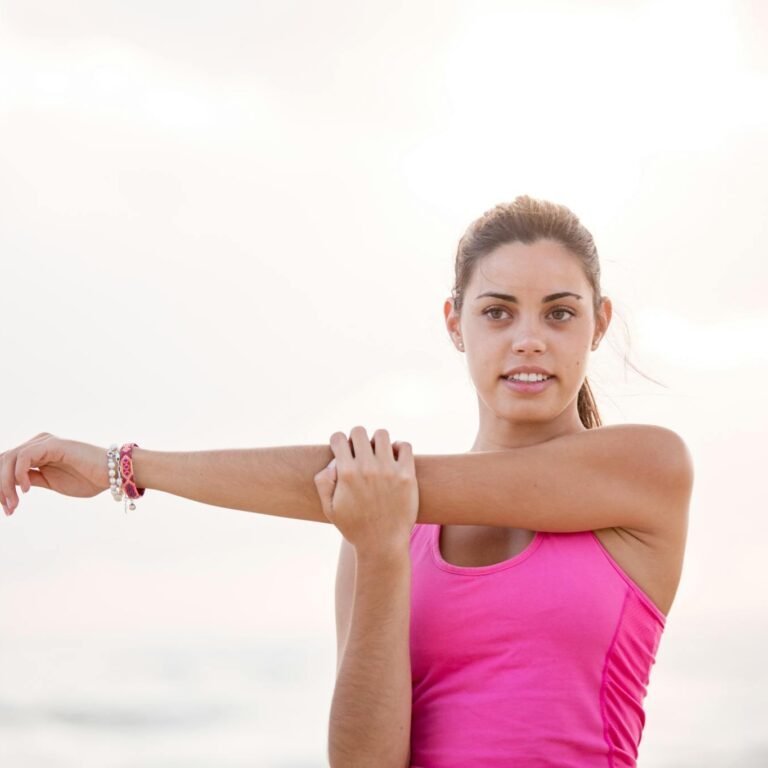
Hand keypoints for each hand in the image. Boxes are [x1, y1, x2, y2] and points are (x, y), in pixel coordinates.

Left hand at [1, 432, 110, 515]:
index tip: (6, 508)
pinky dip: (19, 474)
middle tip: (8, 509)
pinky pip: (24, 457)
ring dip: (6, 484)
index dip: (0, 486)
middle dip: (0, 487)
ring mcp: (45, 442)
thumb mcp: (50, 483)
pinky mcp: (53, 444)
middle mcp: (38, 443)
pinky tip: (25, 490)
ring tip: (14, 504)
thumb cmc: (88, 479)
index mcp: (37, 452)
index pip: (6, 464)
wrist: (113, 475)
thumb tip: (8, 486)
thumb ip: (30, 479)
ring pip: (9, 459)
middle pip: (3, 460)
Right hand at [313, 426, 417, 556]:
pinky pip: (405, 446)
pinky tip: (395, 458)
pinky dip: (399, 447)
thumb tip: (333, 462)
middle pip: (359, 431)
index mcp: (346, 473)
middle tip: (360, 453)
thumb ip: (323, 482)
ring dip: (378, 441)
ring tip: (378, 454)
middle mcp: (367, 468)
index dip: (338, 442)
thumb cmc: (354, 527)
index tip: (343, 452)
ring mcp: (389, 470)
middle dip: (356, 439)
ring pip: (382, 434)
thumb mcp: (329, 508)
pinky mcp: (407, 475)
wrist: (382, 544)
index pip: (339, 438)